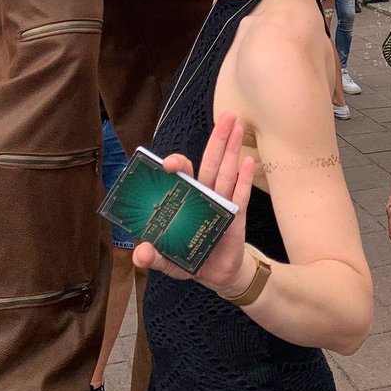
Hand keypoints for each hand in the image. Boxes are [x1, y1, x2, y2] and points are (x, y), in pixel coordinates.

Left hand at [131, 111, 254, 294]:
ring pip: (227, 172)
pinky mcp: (236, 217)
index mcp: (186, 199)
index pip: (183, 174)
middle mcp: (205, 195)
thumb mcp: (168, 261)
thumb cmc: (190, 259)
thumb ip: (153, 258)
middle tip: (227, 115)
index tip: (169, 164)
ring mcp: (222, 203)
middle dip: (219, 138)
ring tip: (238, 126)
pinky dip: (244, 179)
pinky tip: (248, 161)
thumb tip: (141, 251)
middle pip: (212, 162)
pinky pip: (241, 195)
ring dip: (233, 149)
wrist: (216, 275)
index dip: (177, 163)